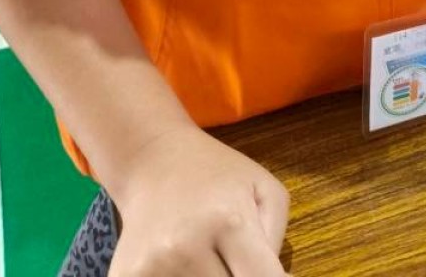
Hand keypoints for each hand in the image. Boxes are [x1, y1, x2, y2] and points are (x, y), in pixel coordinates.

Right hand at [107, 123, 288, 274]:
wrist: (154, 160)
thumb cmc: (219, 176)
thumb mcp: (264, 189)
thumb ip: (275, 239)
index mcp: (229, 222)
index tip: (270, 274)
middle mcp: (186, 248)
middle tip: (235, 261)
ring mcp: (150, 268)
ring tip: (210, 261)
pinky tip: (186, 268)